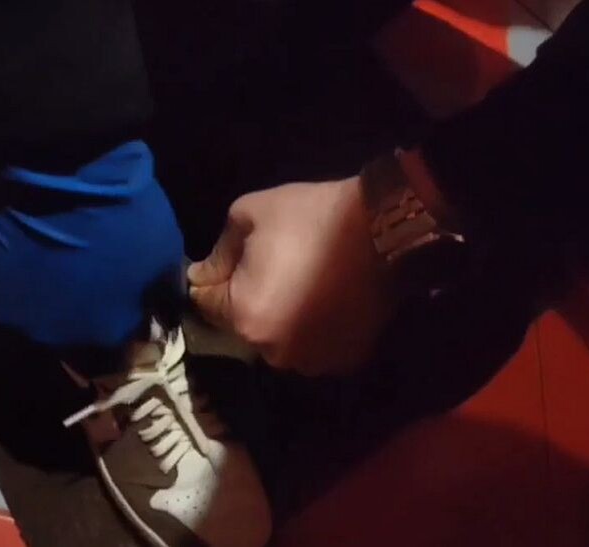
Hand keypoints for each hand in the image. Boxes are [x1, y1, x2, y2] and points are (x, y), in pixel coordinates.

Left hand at [188, 177, 394, 374]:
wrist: (386, 230)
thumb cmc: (311, 218)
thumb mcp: (246, 215)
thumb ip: (217, 252)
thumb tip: (202, 275)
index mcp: (245, 318)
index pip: (205, 302)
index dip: (211, 277)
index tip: (229, 258)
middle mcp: (273, 351)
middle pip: (241, 323)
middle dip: (246, 297)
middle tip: (269, 265)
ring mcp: (312, 361)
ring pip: (277, 338)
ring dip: (280, 317)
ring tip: (300, 284)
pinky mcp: (345, 360)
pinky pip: (312, 345)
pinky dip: (312, 328)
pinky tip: (325, 300)